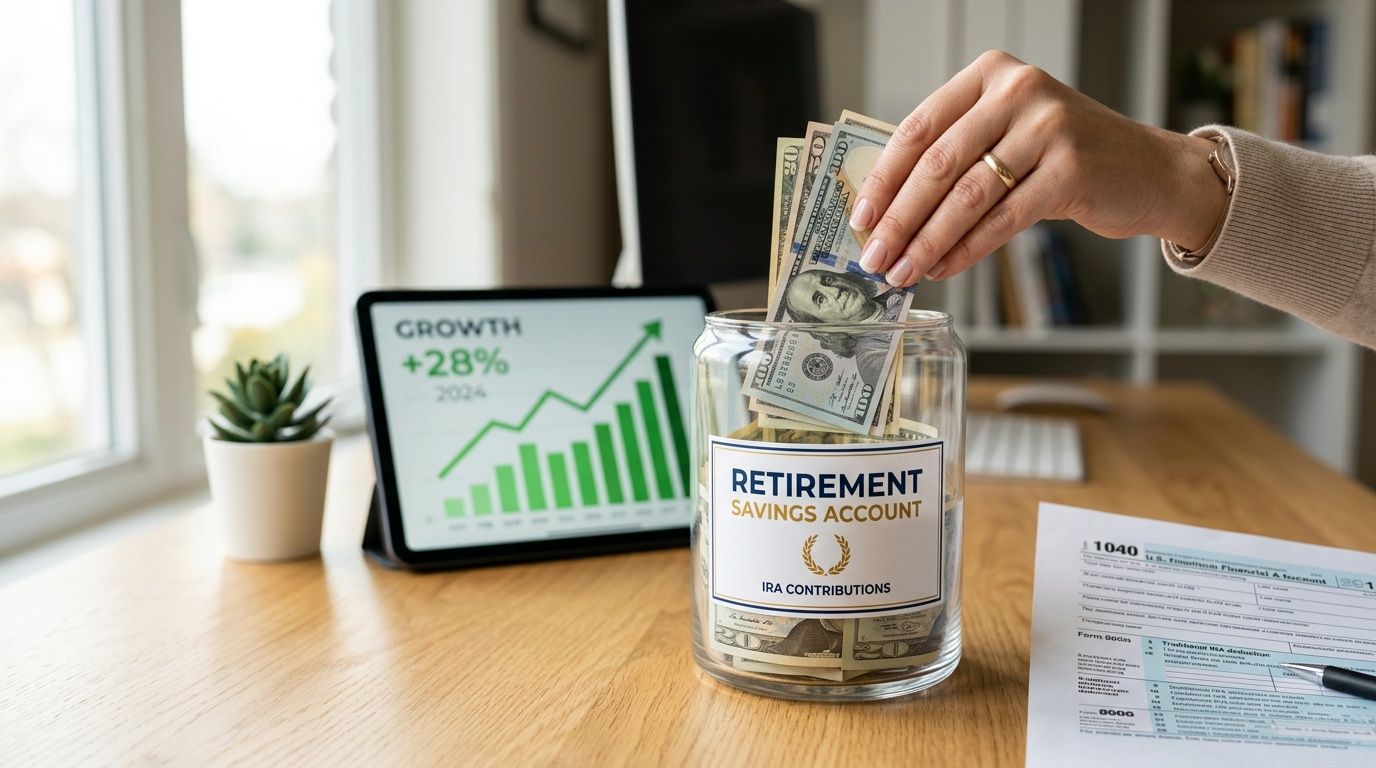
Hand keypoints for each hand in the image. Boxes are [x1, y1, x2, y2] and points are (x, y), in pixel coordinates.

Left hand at [849, 50, 1227, 286]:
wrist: (1150, 171)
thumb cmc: (1066, 156)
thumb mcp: (1008, 135)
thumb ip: (956, 156)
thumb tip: (887, 212)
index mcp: (991, 75)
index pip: (919, 128)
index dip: (884, 178)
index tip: (860, 218)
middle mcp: (1018, 91)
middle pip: (937, 165)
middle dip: (898, 219)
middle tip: (874, 257)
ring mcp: (1048, 128)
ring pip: (966, 196)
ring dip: (926, 242)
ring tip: (903, 272)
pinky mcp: (1070, 171)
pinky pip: (1001, 220)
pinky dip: (966, 250)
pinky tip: (943, 269)